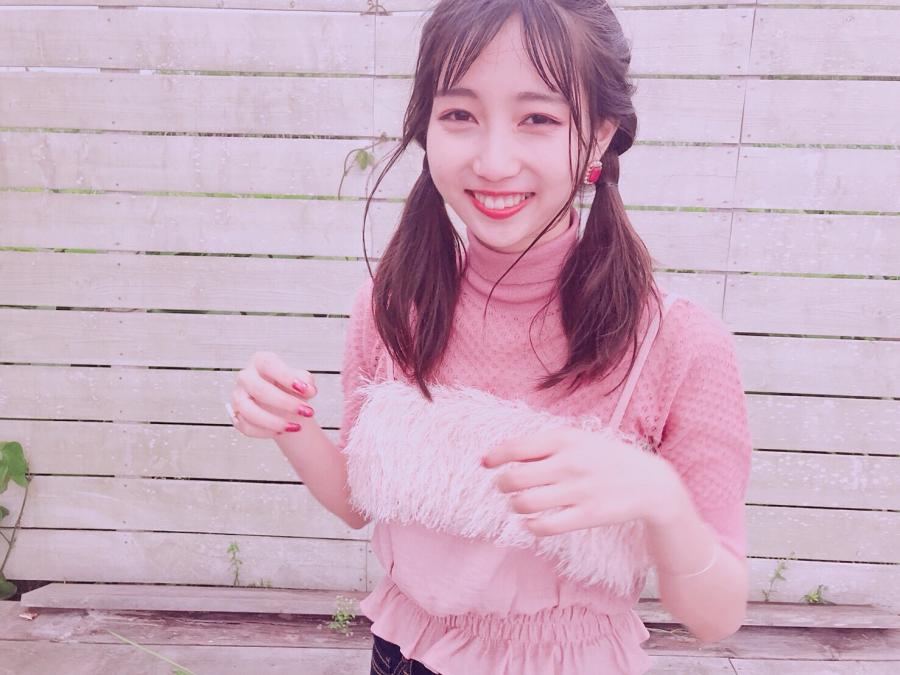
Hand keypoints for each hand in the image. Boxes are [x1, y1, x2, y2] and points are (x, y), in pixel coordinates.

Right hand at [229, 351, 317, 437]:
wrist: (282, 403)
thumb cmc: (289, 387)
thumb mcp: (301, 379)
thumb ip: (305, 380)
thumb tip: (309, 389)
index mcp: (260, 361)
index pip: (269, 365)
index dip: (287, 378)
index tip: (307, 391)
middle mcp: (245, 376)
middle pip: (259, 390)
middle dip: (285, 403)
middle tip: (308, 411)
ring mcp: (238, 396)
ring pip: (249, 411)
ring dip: (274, 422)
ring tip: (296, 427)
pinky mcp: (236, 415)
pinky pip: (247, 427)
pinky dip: (266, 432)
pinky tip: (283, 431)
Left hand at [481, 427, 682, 537]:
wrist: (649, 483)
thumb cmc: (605, 458)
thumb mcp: (579, 440)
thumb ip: (544, 447)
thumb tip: (501, 455)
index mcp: (564, 439)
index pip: (516, 447)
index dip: (494, 457)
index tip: (485, 464)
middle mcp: (569, 463)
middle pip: (514, 478)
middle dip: (501, 484)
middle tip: (504, 487)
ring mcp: (578, 490)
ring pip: (525, 504)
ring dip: (515, 506)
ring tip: (520, 504)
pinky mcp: (587, 515)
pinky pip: (545, 526)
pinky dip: (531, 526)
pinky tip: (532, 523)